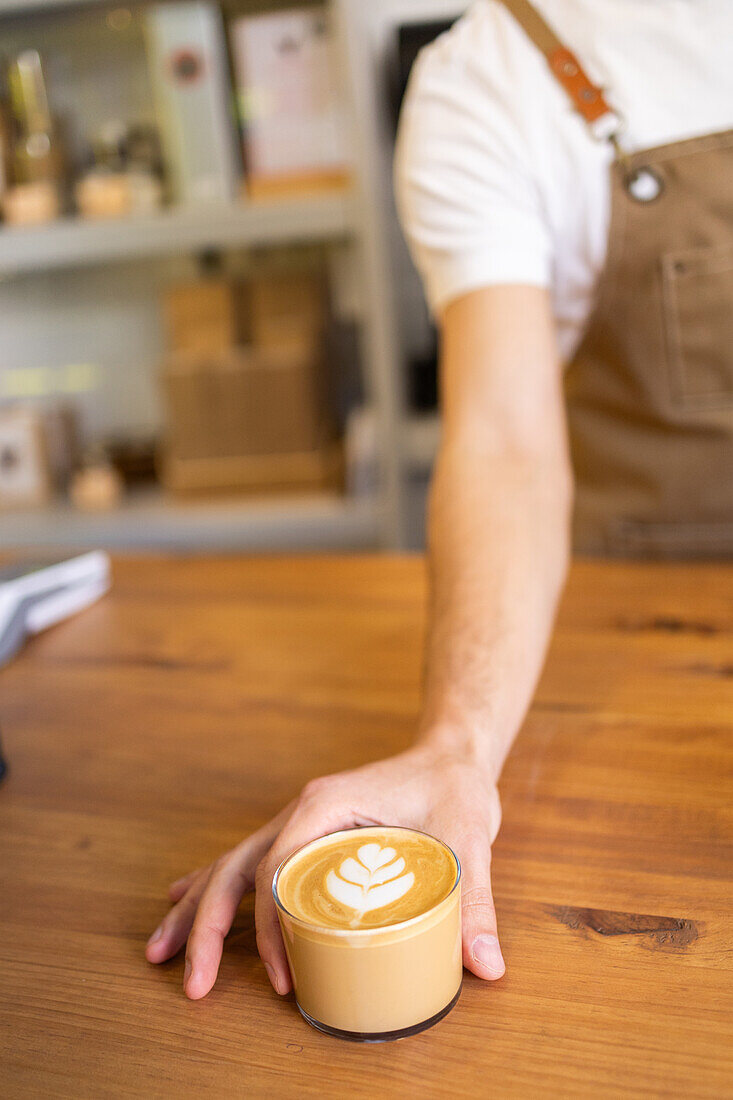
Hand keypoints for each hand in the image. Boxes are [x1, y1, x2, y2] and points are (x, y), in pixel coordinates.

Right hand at [145, 744, 504, 998]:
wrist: (450, 754)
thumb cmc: (453, 786)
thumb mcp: (469, 838)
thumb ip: (475, 900)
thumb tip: (485, 967)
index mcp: (326, 804)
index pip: (277, 867)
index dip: (270, 926)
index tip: (282, 975)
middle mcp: (302, 810)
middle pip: (236, 868)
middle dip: (206, 925)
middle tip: (192, 983)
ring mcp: (299, 821)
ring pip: (231, 864)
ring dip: (197, 908)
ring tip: (162, 952)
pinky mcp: (306, 833)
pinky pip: (249, 861)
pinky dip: (215, 886)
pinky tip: (185, 901)